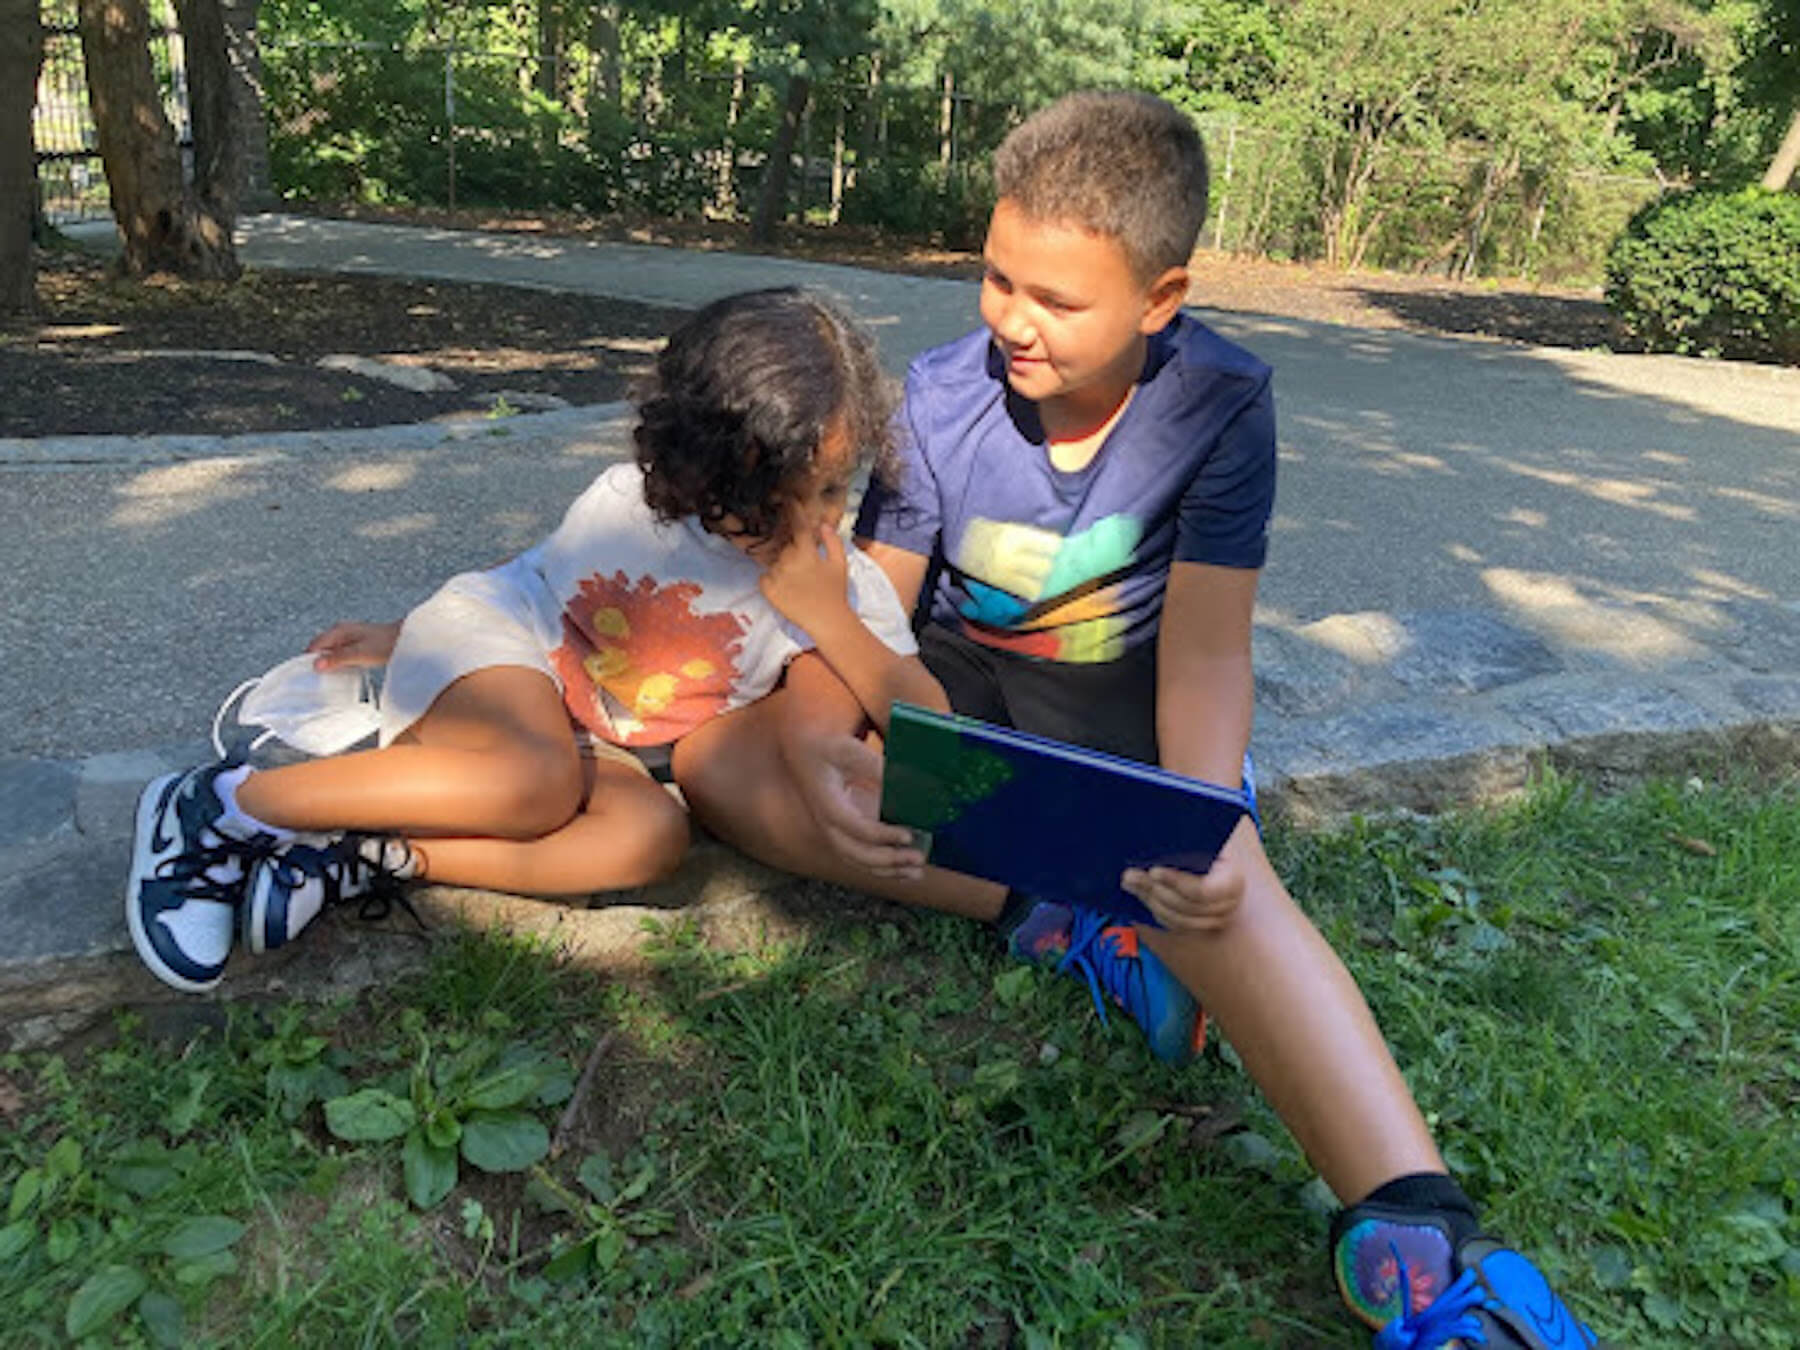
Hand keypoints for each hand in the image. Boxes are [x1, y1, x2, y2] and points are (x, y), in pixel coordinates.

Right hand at [307, 620, 400, 670]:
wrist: (406, 639)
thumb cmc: (386, 644)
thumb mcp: (359, 654)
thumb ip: (338, 658)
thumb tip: (316, 665)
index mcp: (338, 631)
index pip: (314, 645)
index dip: (308, 660)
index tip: (307, 675)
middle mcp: (341, 631)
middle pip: (320, 648)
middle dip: (317, 662)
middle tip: (317, 679)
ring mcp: (348, 637)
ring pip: (330, 651)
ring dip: (329, 663)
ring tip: (330, 677)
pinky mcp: (356, 644)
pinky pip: (340, 654)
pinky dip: (339, 662)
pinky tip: (343, 671)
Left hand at [759, 521, 851, 636]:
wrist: (826, 620)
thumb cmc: (835, 592)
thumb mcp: (839, 564)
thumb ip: (832, 542)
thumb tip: (822, 525)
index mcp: (806, 553)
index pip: (799, 526)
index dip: (794, 510)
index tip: (789, 499)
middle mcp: (788, 561)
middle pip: (786, 548)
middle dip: (794, 553)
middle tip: (807, 569)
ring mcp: (776, 575)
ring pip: (775, 562)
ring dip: (783, 566)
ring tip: (798, 582)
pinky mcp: (768, 590)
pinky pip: (764, 576)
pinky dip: (771, 579)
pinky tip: (786, 588)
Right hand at [787, 731, 925, 879]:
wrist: (802, 754)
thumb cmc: (827, 749)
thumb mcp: (849, 751)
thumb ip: (876, 767)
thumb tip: (908, 784)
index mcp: (829, 805)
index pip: (856, 828)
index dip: (882, 835)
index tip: (908, 835)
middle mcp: (830, 825)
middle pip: (856, 854)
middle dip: (888, 860)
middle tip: (918, 858)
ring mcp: (837, 833)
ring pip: (860, 862)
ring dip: (889, 870)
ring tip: (916, 872)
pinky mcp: (847, 833)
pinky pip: (864, 857)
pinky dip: (885, 867)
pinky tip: (906, 870)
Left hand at [1121, 850, 1246, 932]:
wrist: (1224, 864)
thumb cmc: (1213, 848)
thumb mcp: (1208, 841)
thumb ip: (1189, 844)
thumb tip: (1161, 840)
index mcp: (1232, 882)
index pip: (1202, 891)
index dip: (1175, 882)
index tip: (1154, 870)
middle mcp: (1227, 906)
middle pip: (1184, 906)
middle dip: (1154, 890)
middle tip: (1130, 875)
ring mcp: (1214, 920)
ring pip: (1176, 917)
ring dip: (1149, 900)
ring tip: (1130, 882)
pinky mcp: (1199, 926)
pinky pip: (1172, 923)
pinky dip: (1154, 909)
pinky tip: (1140, 893)